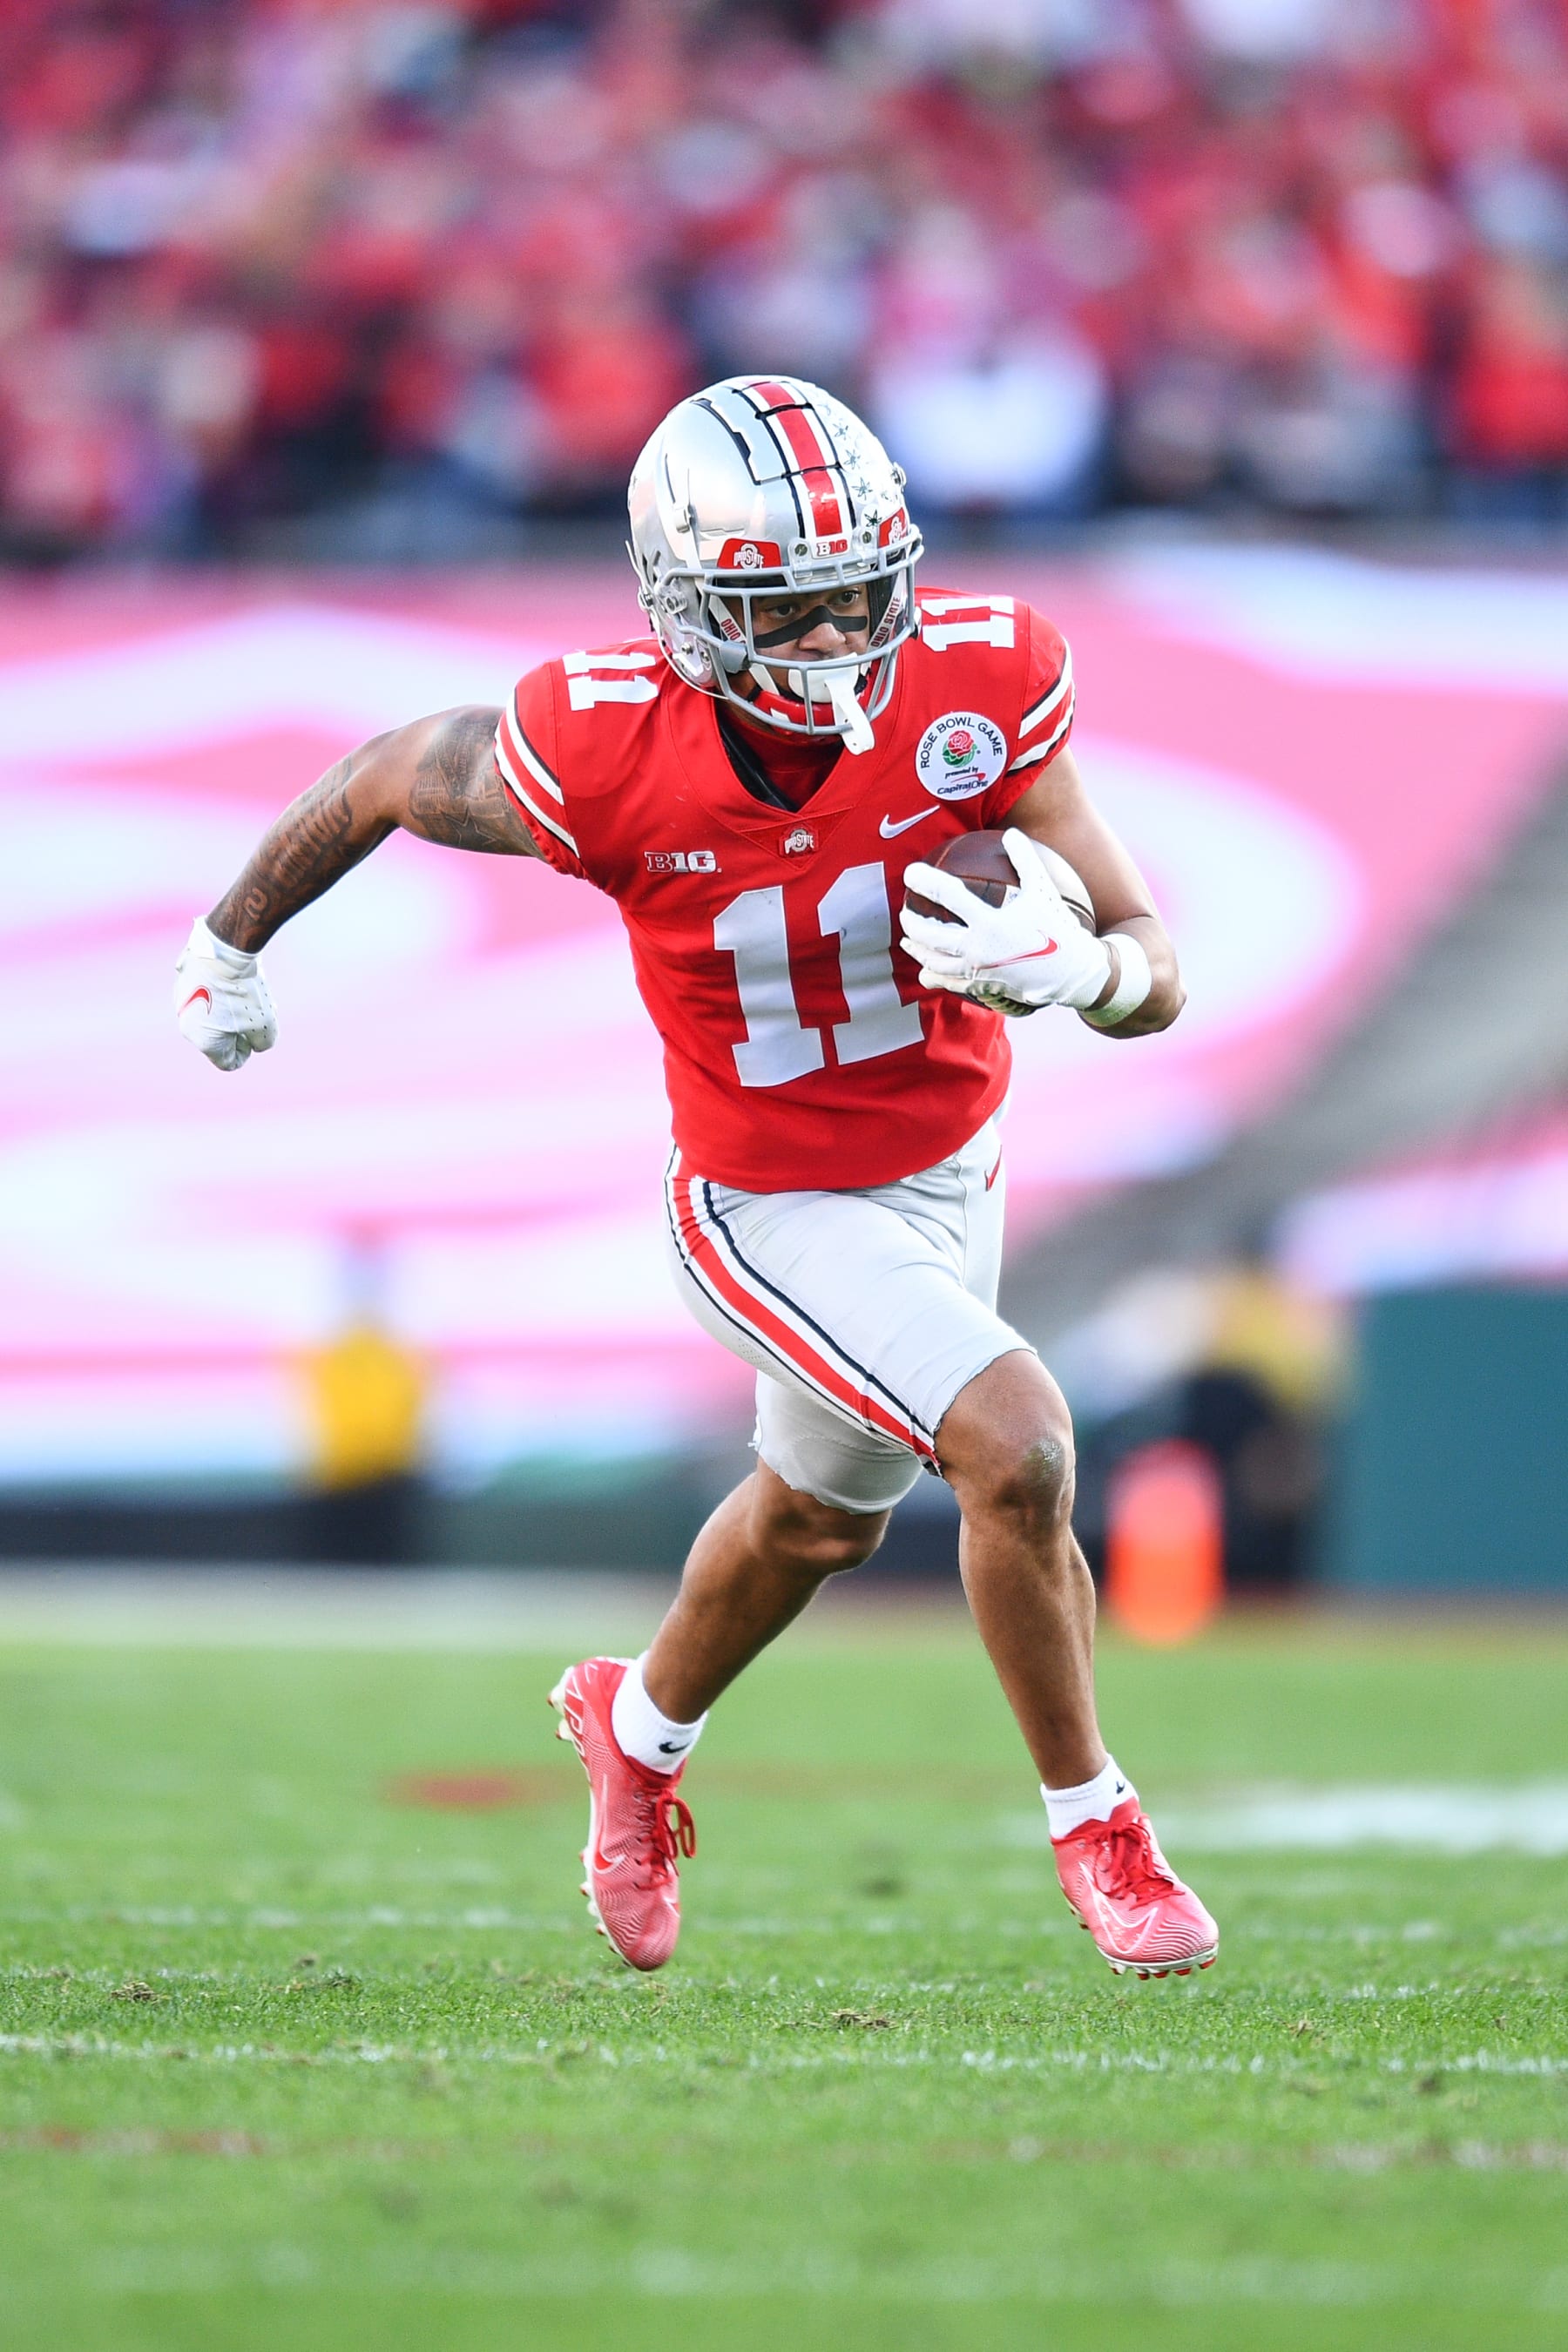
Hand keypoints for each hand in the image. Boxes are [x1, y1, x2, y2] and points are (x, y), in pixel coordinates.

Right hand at [174, 916, 277, 1070]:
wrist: (224, 948)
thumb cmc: (245, 991)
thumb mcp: (266, 1025)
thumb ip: (262, 1043)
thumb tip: (254, 1043)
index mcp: (203, 1041)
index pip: (227, 1062)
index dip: (245, 1053)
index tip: (255, 1035)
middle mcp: (186, 1025)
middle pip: (219, 1038)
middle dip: (240, 1030)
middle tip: (258, 1012)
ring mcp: (181, 1001)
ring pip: (212, 1015)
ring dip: (232, 1011)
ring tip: (252, 995)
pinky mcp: (183, 982)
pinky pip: (205, 995)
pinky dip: (220, 994)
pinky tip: (236, 980)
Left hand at [900, 828, 1110, 1014]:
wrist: (1071, 972)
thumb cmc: (1058, 927)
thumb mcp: (1044, 889)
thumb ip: (1025, 859)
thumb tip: (1012, 832)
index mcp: (989, 921)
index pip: (947, 896)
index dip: (925, 881)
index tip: (910, 873)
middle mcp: (978, 948)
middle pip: (930, 934)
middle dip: (912, 922)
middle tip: (905, 912)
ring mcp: (977, 970)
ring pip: (935, 961)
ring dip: (917, 950)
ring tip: (907, 942)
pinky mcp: (981, 986)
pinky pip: (950, 983)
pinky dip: (934, 976)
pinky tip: (925, 973)